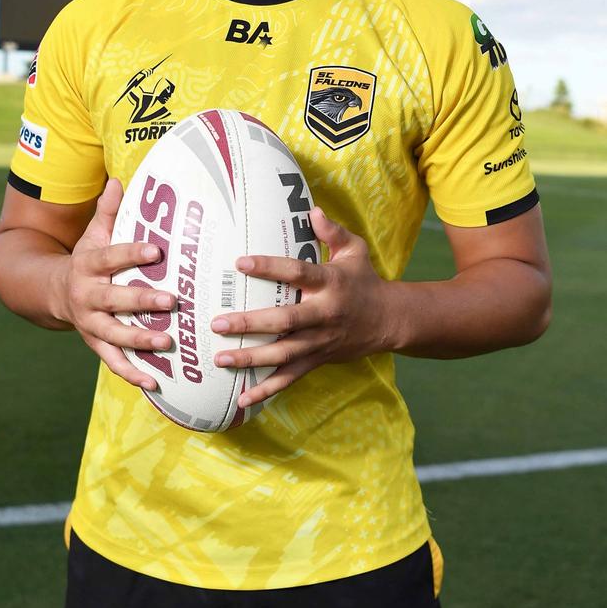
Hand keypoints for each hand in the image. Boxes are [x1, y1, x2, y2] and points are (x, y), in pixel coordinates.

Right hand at [63, 179, 175, 389]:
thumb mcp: (93, 234)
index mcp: (88, 264)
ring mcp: (90, 323)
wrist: (53, 292)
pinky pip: (113, 361)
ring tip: (168, 342)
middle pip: (114, 299)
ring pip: (114, 334)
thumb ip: (109, 211)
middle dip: (143, 300)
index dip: (133, 253)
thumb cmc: (87, 258)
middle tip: (172, 300)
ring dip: (140, 340)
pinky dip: (132, 372)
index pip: (111, 257)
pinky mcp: (95, 344)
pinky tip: (155, 381)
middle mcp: (87, 295)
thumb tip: (120, 179)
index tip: (158, 250)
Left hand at [211, 207, 393, 407]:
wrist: (388, 321)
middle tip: (218, 322)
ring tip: (220, 358)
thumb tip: (312, 210)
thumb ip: (333, 231)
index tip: (240, 262)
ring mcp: (320, 341)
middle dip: (250, 323)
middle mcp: (324, 314)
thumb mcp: (355, 250)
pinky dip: (266, 390)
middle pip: (284, 321)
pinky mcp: (317, 360)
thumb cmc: (363, 280)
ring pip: (283, 354)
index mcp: (330, 283)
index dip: (269, 267)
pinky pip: (289, 378)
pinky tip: (241, 398)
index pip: (297, 272)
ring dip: (251, 359)